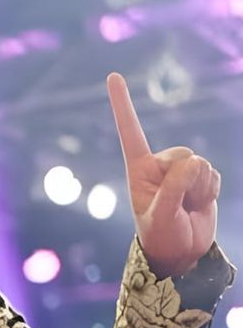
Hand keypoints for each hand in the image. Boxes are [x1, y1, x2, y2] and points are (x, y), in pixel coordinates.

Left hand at [107, 72, 219, 275]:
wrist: (182, 253)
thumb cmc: (162, 235)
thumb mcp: (162, 215)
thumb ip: (175, 187)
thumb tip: (195, 161)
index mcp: (139, 168)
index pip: (130, 131)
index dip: (123, 104)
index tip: (113, 75)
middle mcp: (159, 165)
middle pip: (183, 154)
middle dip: (186, 180)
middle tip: (178, 204)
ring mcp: (181, 171)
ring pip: (201, 164)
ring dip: (200, 188)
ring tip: (187, 207)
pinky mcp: (201, 179)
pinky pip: (215, 175)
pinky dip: (211, 192)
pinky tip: (199, 205)